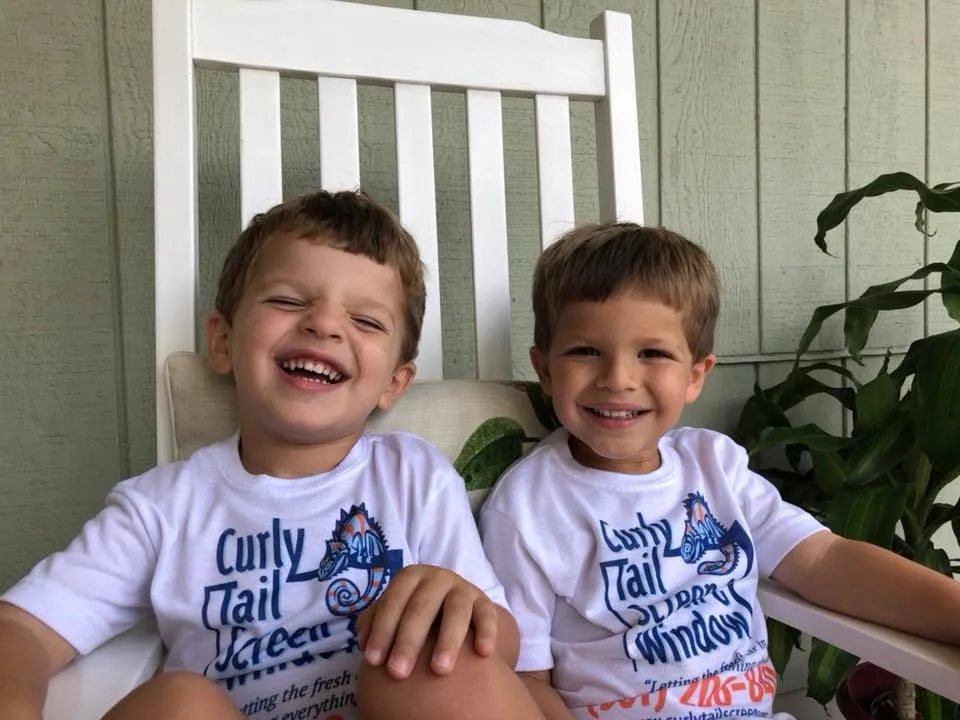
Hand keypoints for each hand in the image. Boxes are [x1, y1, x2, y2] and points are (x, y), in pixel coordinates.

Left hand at [356, 564, 498, 679]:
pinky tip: (483, 653)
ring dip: (447, 640)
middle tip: (397, 673)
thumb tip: (364, 641)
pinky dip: (486, 631)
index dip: (382, 630)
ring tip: (439, 670)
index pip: (393, 601)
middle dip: (408, 641)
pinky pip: (486, 615)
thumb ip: (375, 622)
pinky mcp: (483, 602)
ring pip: (456, 611)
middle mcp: (437, 577)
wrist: (450, 605)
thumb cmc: (413, 613)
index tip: (373, 661)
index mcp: (410, 576)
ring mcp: (462, 588)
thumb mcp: (394, 611)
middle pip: (421, 608)